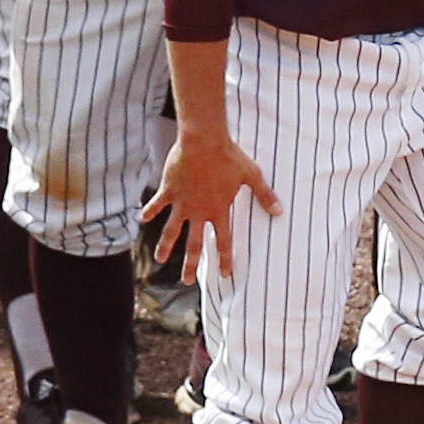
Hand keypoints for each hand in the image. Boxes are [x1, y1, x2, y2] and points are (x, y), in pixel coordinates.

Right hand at [142, 125, 277, 276]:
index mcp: (218, 210)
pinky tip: (143, 219)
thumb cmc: (230, 156)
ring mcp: (181, 202)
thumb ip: (264, 194)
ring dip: (165, 246)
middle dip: (190, 265)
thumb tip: (279, 211)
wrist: (203, 141)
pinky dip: (150, 211)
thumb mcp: (251, 174)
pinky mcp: (168, 190)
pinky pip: (157, 204)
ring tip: (160, 259)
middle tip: (186, 281)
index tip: (226, 275)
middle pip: (193, 245)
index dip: (225, 259)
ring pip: (170, 231)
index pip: (223, 241)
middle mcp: (198, 211)